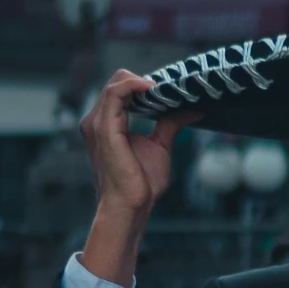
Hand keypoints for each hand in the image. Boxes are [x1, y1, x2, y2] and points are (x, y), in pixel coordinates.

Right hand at [78, 70, 197, 287]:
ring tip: (165, 89)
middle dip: (145, 81)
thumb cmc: (141, 184)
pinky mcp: (104, 127)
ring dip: (142, 82)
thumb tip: (191, 110)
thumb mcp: (160, 146)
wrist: (132, 206)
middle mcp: (97, 119)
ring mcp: (97, 122)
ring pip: (117, 82)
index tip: (168, 90)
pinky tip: (153, 89)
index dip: (144, 85)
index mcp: (107, 123)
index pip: (121, 90)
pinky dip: (135, 85)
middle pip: (118, 81)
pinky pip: (116, 93)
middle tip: (171, 89)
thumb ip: (169, 124)